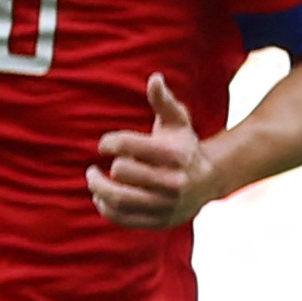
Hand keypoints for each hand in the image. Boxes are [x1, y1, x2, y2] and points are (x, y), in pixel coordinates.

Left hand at [90, 74, 219, 228]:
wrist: (208, 181)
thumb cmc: (184, 146)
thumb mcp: (178, 121)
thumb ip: (164, 101)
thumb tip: (154, 78)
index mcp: (178, 155)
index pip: (129, 146)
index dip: (109, 142)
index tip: (104, 144)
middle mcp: (176, 182)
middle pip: (121, 172)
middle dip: (105, 167)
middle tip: (96, 167)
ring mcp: (169, 205)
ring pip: (120, 199)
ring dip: (98, 189)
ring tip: (93, 180)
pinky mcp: (162, 221)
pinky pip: (125, 218)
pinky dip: (106, 209)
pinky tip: (100, 198)